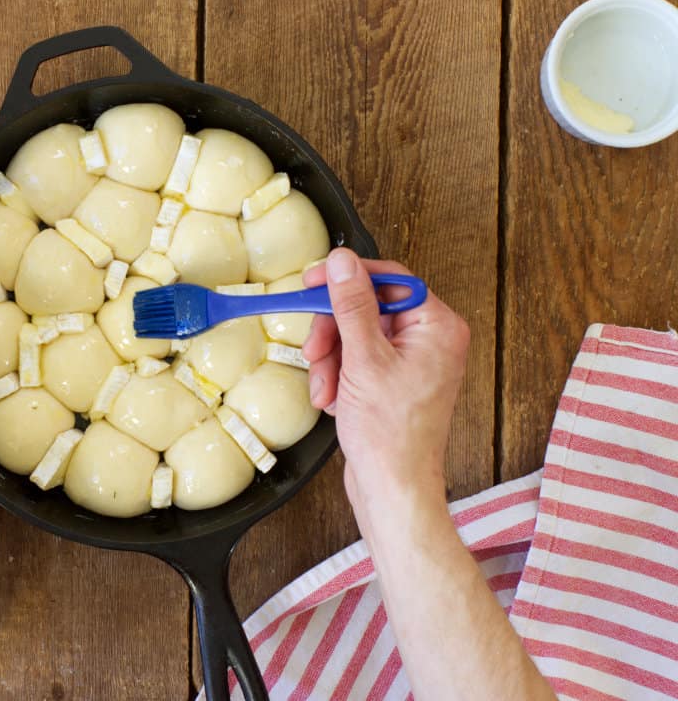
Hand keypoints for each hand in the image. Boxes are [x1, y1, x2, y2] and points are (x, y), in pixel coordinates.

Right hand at [301, 248, 469, 519]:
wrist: (393, 488)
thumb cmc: (390, 434)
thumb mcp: (363, 359)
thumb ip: (352, 305)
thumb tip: (343, 261)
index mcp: (437, 326)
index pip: (388, 279)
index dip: (347, 278)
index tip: (312, 282)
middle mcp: (430, 339)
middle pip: (367, 308)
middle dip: (334, 333)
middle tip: (313, 351)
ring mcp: (413, 361)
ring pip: (356, 335)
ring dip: (331, 360)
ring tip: (324, 390)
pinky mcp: (394, 381)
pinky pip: (357, 359)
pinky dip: (338, 375)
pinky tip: (333, 399)